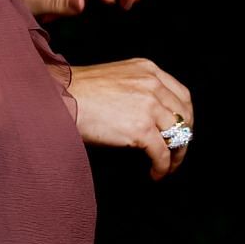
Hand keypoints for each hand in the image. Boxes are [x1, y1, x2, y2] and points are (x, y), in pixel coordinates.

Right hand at [66, 58, 194, 178]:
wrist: (60, 98)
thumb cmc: (79, 92)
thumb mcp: (116, 79)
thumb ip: (138, 90)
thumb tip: (153, 119)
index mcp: (147, 69)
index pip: (181, 95)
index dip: (184, 117)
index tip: (179, 131)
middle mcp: (152, 84)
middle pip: (184, 115)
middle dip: (183, 137)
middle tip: (175, 152)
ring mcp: (148, 105)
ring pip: (177, 136)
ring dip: (175, 156)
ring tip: (166, 167)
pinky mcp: (141, 128)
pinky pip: (162, 153)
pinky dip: (163, 167)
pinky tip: (154, 174)